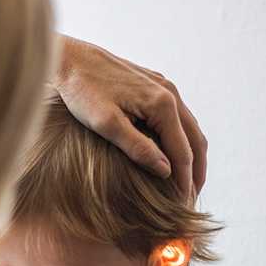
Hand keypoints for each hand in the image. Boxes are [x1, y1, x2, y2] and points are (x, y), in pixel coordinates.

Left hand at [51, 34, 207, 199]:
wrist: (69, 59)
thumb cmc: (82, 91)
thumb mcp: (107, 125)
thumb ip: (138, 147)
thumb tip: (166, 171)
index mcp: (162, 104)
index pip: (183, 152)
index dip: (185, 182)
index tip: (183, 205)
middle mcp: (170, 92)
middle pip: (195, 140)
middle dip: (196, 172)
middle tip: (191, 199)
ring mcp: (164, 86)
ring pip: (190, 127)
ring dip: (192, 155)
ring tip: (187, 182)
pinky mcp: (154, 84)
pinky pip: (178, 116)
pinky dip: (182, 138)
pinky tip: (172, 152)